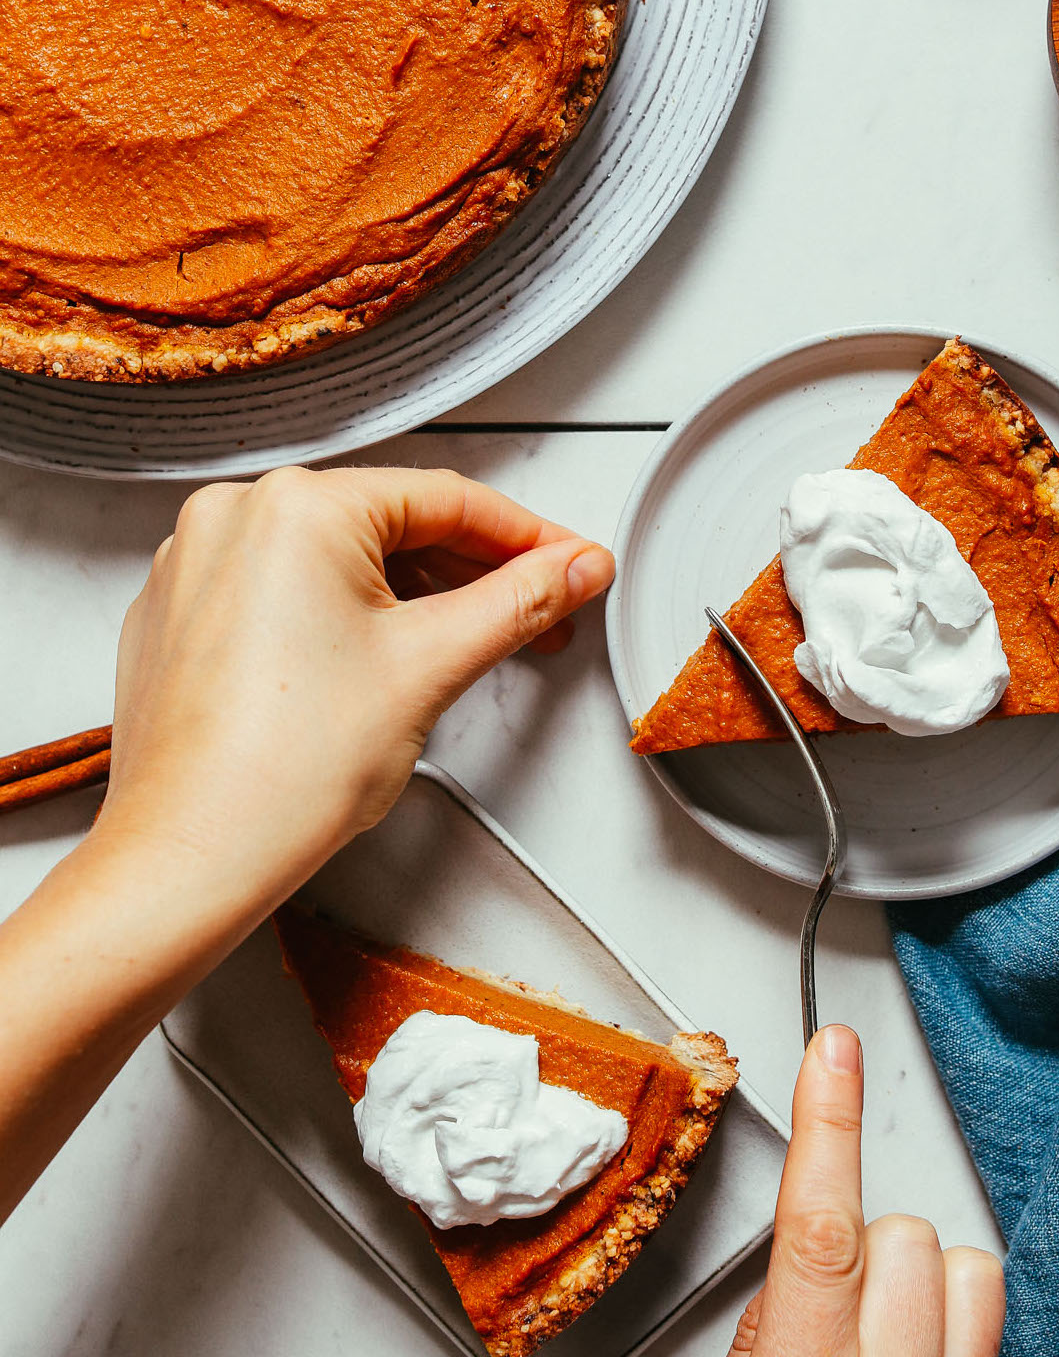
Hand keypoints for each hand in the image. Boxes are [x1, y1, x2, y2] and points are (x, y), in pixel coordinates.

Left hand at [99, 465, 613, 913]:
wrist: (194, 856)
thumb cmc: (283, 771)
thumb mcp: (433, 665)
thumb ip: (521, 600)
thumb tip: (573, 567)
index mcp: (295, 507)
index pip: (448, 500)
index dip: (528, 536)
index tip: (569, 563)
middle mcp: (234, 518)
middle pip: (394, 524)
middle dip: (477, 571)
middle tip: (539, 609)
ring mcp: (200, 565)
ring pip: (342, 558)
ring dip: (419, 593)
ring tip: (474, 641)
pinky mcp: (186, 614)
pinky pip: (290, 589)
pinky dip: (352, 613)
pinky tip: (391, 657)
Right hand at [710, 1026, 1003, 1356]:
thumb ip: (763, 1336)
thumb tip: (797, 1266)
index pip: (822, 1230)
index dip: (828, 1125)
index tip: (833, 1053)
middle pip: (906, 1233)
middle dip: (869, 1248)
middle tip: (835, 1319)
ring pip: (972, 1267)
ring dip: (928, 1283)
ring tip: (888, 1340)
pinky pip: (997, 1326)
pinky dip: (959, 1331)